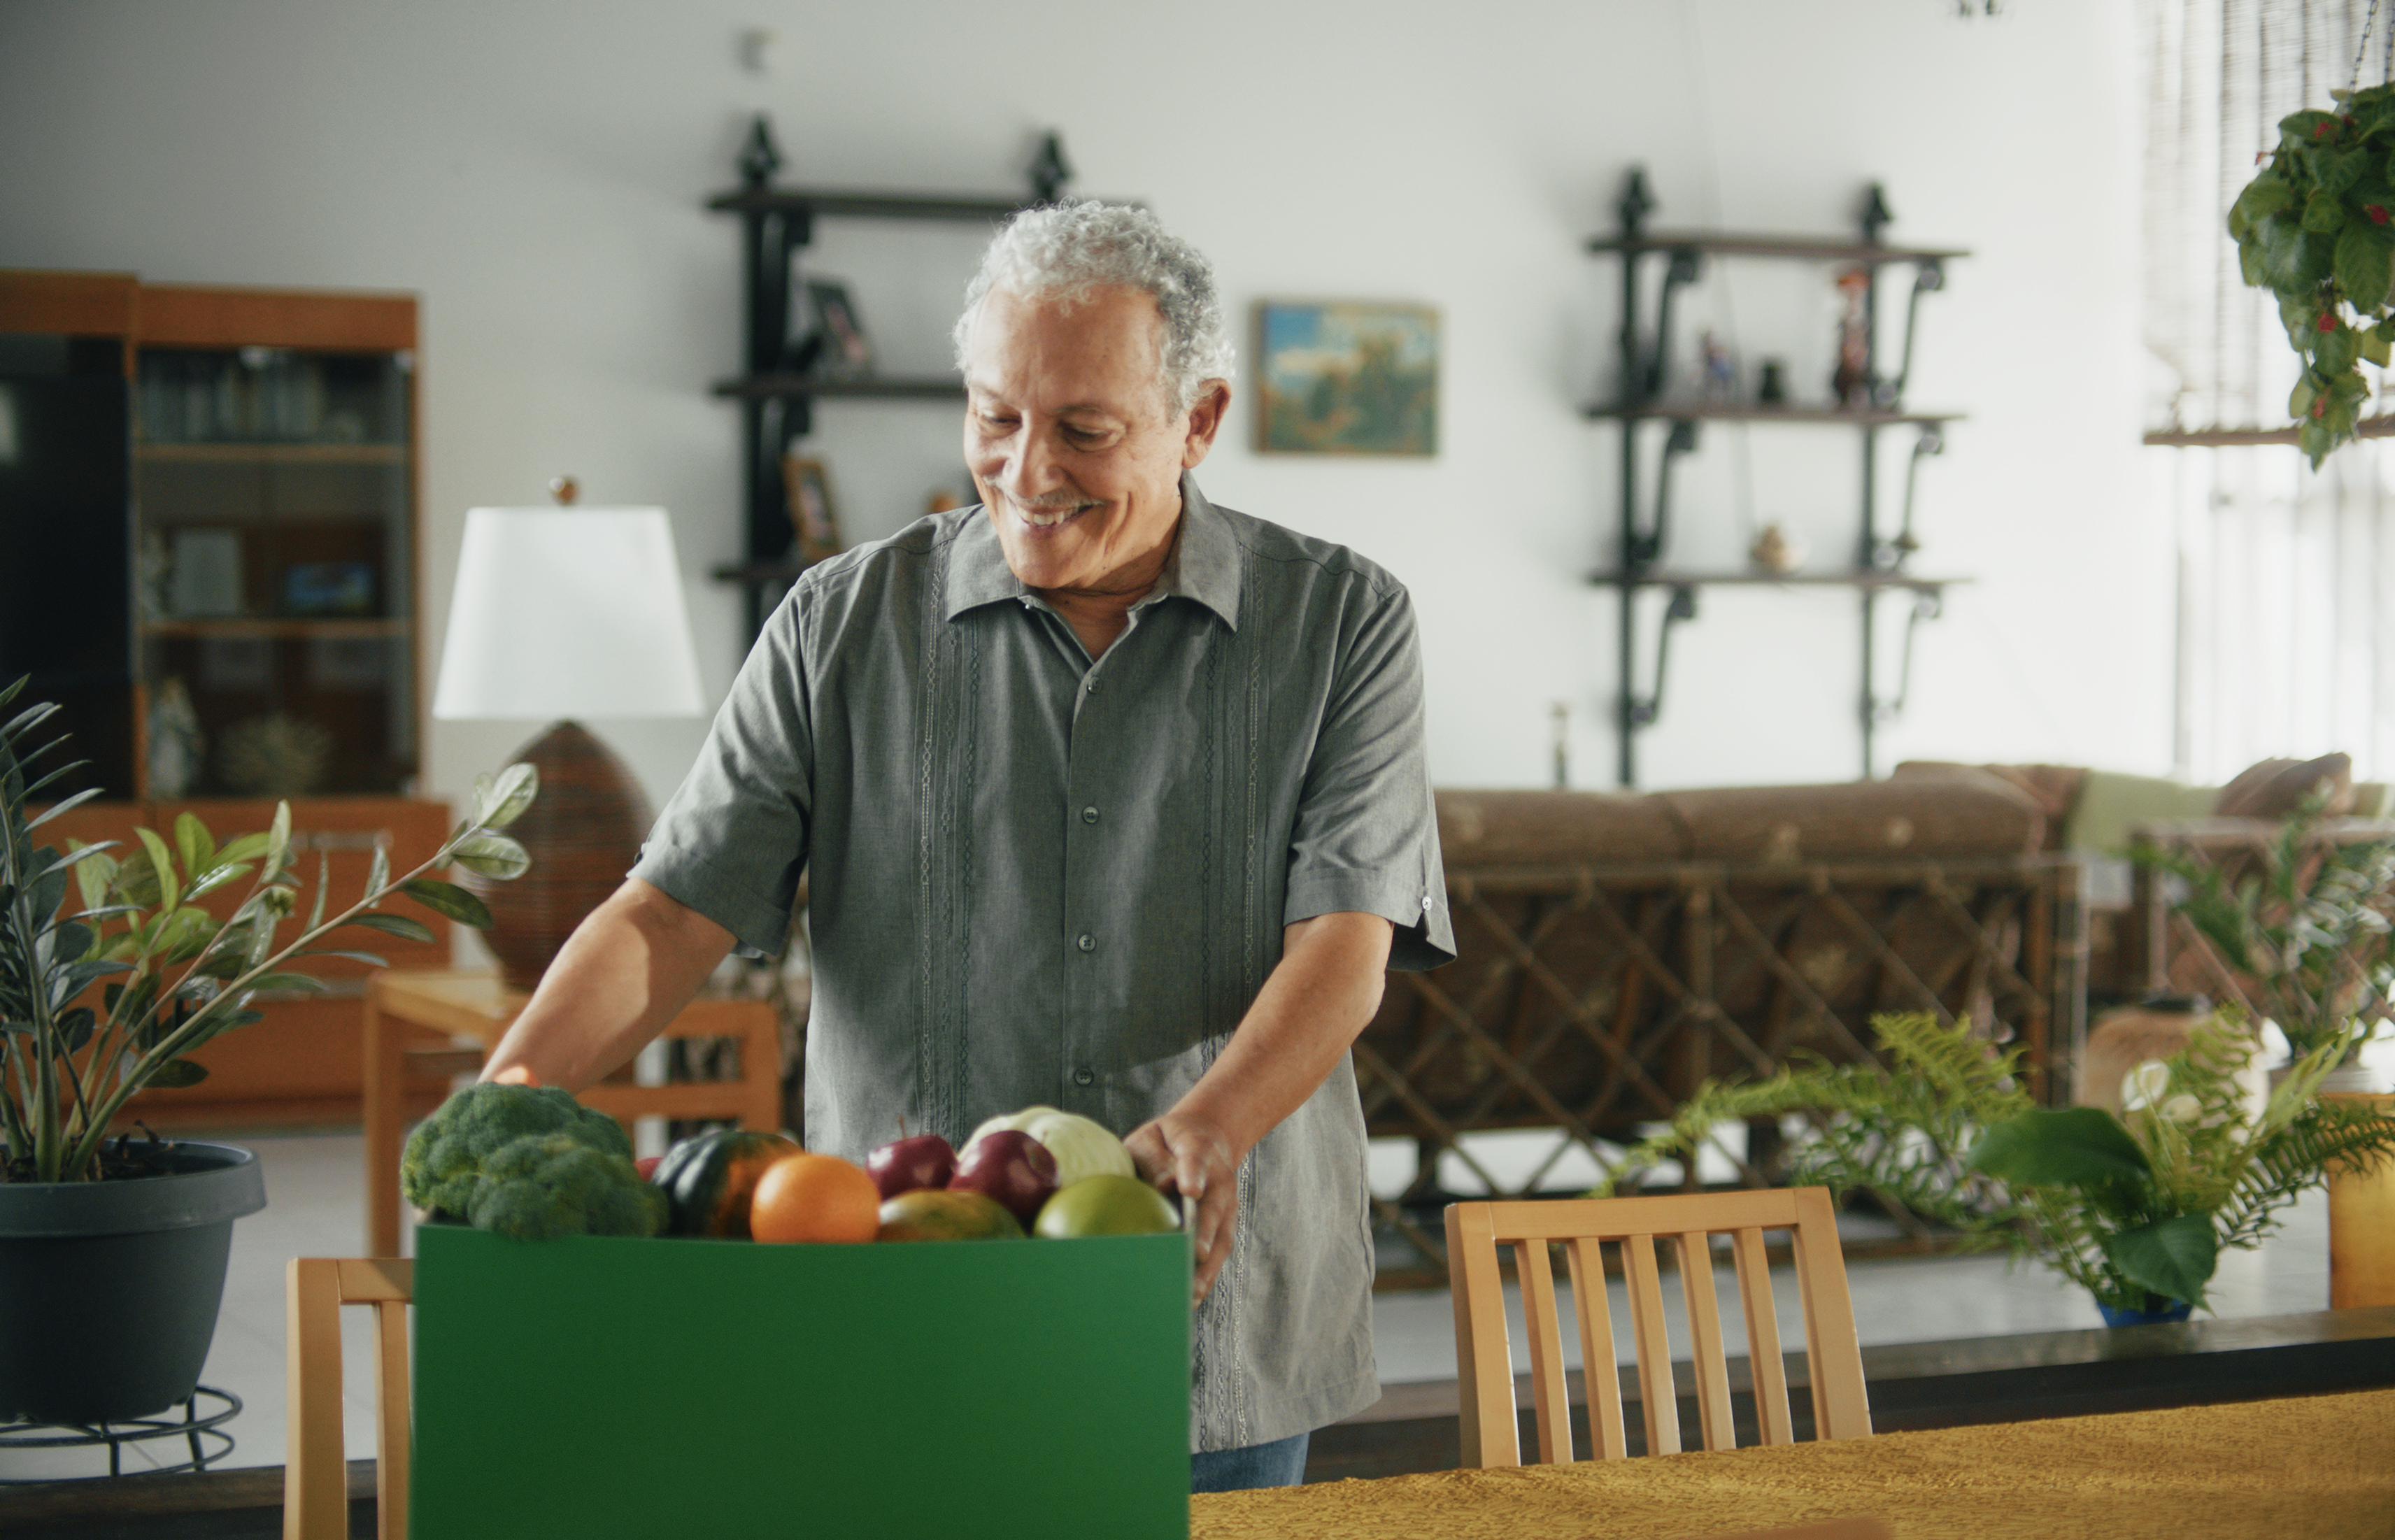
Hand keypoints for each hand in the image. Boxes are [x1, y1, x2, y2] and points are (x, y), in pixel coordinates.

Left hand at [1124, 1110, 1243, 1306]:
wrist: (1209, 1138)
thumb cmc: (1169, 1142)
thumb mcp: (1153, 1137)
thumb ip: (1154, 1157)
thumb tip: (1161, 1186)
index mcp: (1198, 1151)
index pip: (1196, 1161)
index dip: (1192, 1174)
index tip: (1190, 1189)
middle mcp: (1219, 1181)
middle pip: (1213, 1208)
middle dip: (1204, 1231)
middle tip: (1195, 1253)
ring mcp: (1227, 1206)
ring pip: (1221, 1237)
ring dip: (1208, 1266)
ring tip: (1192, 1292)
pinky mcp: (1226, 1226)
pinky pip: (1219, 1252)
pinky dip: (1208, 1275)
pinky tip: (1192, 1298)